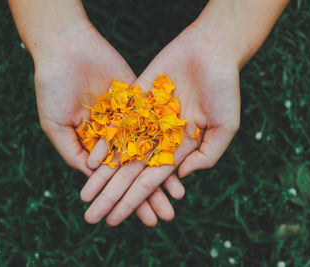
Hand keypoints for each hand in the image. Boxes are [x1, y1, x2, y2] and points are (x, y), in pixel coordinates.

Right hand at [34, 23, 184, 225]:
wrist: (65, 48)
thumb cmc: (52, 87)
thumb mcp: (55, 125)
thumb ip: (72, 152)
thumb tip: (93, 178)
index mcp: (93, 144)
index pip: (113, 178)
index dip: (124, 199)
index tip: (137, 220)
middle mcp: (113, 135)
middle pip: (134, 170)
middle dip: (148, 194)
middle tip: (164, 218)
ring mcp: (128, 118)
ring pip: (149, 151)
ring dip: (162, 175)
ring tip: (176, 198)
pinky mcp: (140, 100)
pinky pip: (157, 126)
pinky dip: (167, 144)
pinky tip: (180, 163)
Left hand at [81, 22, 239, 225]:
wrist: (211, 49)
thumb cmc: (225, 88)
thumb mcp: (225, 127)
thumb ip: (206, 155)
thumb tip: (180, 178)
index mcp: (177, 149)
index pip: (150, 183)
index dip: (132, 202)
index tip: (115, 220)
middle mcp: (157, 138)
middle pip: (129, 173)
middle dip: (110, 195)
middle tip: (91, 217)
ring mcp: (144, 120)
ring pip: (119, 152)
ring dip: (101, 174)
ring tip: (84, 195)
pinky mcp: (134, 100)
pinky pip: (116, 124)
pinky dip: (104, 141)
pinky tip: (90, 159)